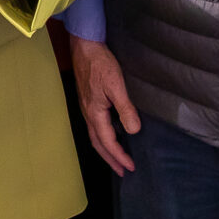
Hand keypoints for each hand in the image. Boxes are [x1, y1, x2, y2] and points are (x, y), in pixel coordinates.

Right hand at [70, 36, 141, 175]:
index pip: (107, 142)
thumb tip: (133, 131)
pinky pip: (95, 127)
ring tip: (118, 159)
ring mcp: (87, 108)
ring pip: (95, 136)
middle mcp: (88, 114)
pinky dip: (104, 138)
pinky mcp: (89, 102)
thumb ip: (125, 108)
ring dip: (107, 150)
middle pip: (98, 144)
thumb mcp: (116, 85)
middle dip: (111, 159)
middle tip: (123, 172)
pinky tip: (112, 135)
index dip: (119, 156)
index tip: (131, 167)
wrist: (85, 46)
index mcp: (95, 113)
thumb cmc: (100, 64)